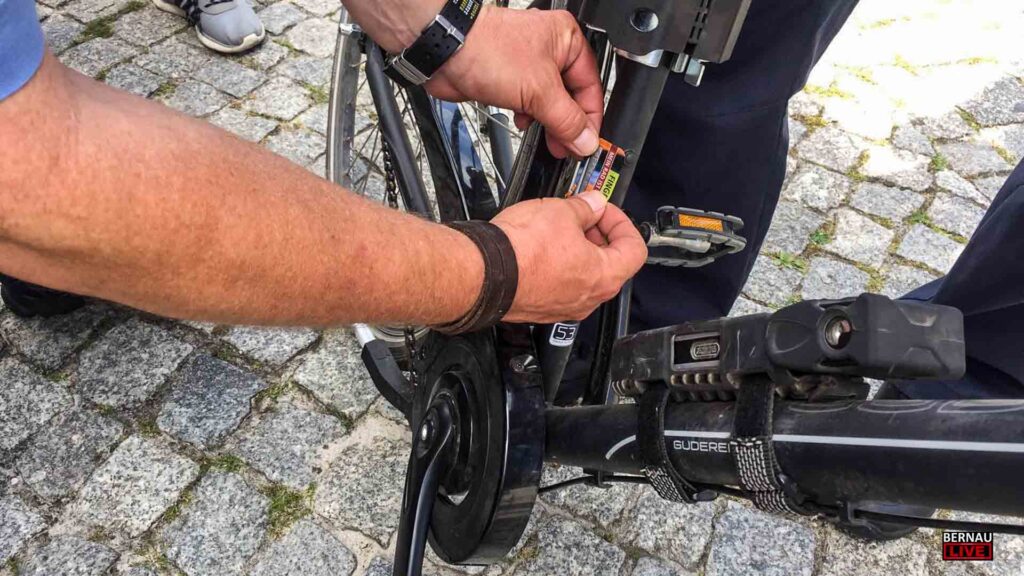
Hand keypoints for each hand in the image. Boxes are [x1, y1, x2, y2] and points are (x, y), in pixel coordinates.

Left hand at [426, 6, 603, 158]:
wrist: (446, 51)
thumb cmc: (488, 50)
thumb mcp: (539, 91)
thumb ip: (566, 120)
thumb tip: (585, 140)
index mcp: (567, 40)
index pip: (591, 85)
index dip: (590, 117)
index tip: (587, 142)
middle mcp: (551, 48)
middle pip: (571, 95)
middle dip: (568, 123)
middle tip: (568, 147)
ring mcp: (529, 63)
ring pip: (549, 101)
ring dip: (548, 121)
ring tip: (548, 139)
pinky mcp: (510, 77)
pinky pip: (529, 102)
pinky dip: (529, 115)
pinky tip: (523, 122)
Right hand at [492, 191, 646, 322]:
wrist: (483, 275)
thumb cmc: (522, 251)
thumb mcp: (561, 212)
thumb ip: (585, 207)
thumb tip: (592, 204)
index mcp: (604, 276)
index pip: (634, 250)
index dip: (622, 223)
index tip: (605, 210)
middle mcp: (588, 298)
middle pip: (610, 264)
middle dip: (598, 234)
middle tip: (582, 215)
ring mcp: (564, 307)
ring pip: (583, 275)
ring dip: (577, 249)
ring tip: (557, 227)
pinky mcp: (541, 308)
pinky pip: (560, 285)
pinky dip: (557, 265)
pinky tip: (541, 246)